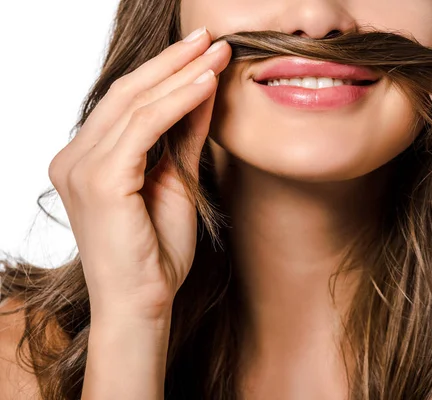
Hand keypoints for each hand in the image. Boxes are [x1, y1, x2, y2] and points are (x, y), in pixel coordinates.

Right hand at [48, 28, 230, 320]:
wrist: (144, 303)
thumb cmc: (157, 252)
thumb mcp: (175, 181)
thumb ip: (183, 136)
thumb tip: (202, 91)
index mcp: (87, 160)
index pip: (126, 103)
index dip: (164, 72)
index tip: (201, 50)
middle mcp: (74, 159)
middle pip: (126, 94)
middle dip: (172, 62)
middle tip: (209, 37)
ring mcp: (80, 168)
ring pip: (134, 105)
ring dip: (179, 75)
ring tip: (216, 53)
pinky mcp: (99, 182)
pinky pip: (142, 127)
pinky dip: (177, 102)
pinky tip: (205, 83)